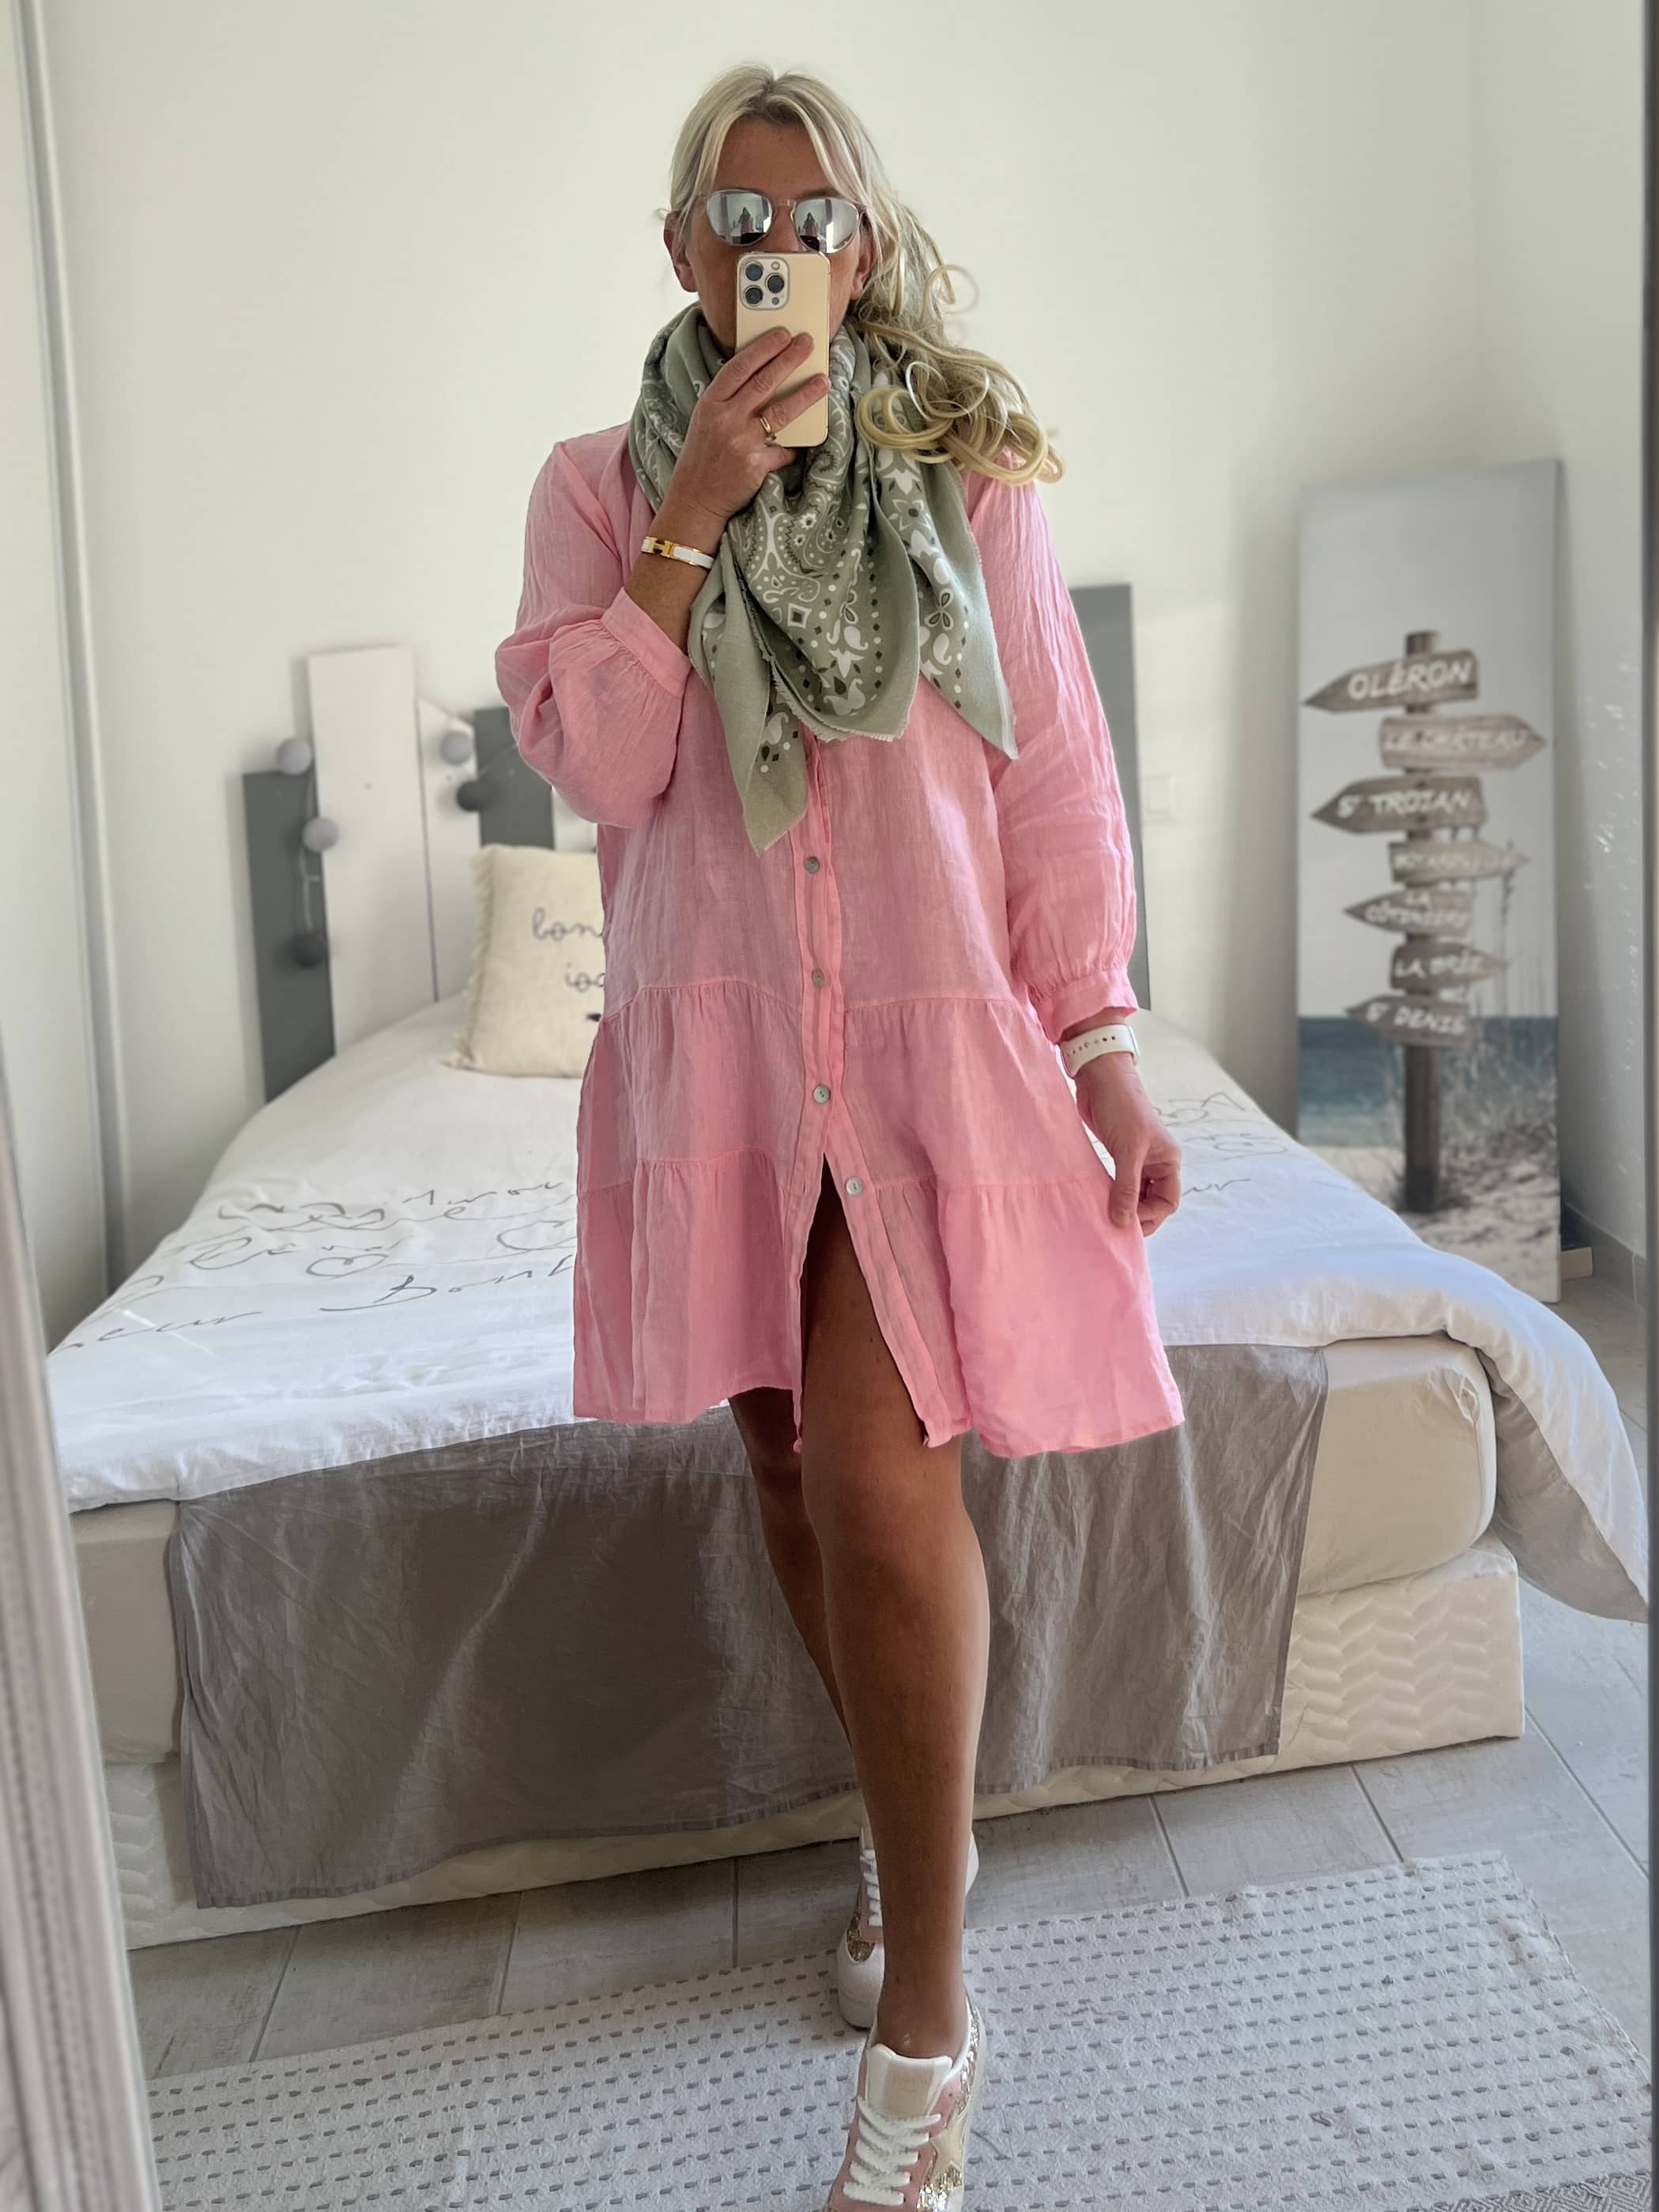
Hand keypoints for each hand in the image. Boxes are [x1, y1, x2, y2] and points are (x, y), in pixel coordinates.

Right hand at [660, 327, 828, 537]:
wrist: (695, 498)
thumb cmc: (704, 456)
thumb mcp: (707, 420)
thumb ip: (730, 400)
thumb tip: (766, 379)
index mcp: (711, 402)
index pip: (740, 367)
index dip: (763, 348)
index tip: (782, 334)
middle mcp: (725, 418)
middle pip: (764, 382)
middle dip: (789, 359)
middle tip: (808, 343)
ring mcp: (740, 441)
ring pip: (780, 411)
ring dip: (805, 394)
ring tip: (823, 381)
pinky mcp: (755, 464)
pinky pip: (783, 450)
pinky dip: (792, 447)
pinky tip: (802, 442)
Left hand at [1072, 1054, 1181, 1234]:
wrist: (1100, 1079)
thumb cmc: (1120, 1108)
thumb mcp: (1127, 1151)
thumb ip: (1127, 1188)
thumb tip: (1124, 1222)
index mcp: (1168, 1160)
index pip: (1168, 1200)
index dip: (1151, 1215)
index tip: (1127, 1220)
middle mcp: (1156, 1162)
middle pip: (1153, 1201)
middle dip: (1139, 1215)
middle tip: (1116, 1227)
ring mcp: (1138, 1159)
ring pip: (1136, 1194)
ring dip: (1124, 1206)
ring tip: (1106, 1216)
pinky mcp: (1119, 1155)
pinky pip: (1121, 1184)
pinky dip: (1114, 1195)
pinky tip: (1101, 1202)